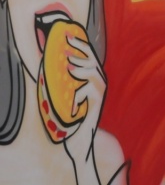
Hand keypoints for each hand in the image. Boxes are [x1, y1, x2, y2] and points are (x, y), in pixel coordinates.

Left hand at [63, 34, 105, 163]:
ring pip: (97, 76)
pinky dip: (82, 92)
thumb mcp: (61, 103)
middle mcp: (98, 89)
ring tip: (70, 65)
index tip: (68, 35)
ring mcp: (99, 99)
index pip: (88, 60)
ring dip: (83, 68)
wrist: (79, 149)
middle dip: (82, 50)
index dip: (80, 46)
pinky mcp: (98, 109)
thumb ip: (58, 90)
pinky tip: (73, 99)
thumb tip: (45, 74)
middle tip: (68, 41)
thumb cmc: (70, 128)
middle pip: (94, 63)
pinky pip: (94, 93)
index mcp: (89, 85)